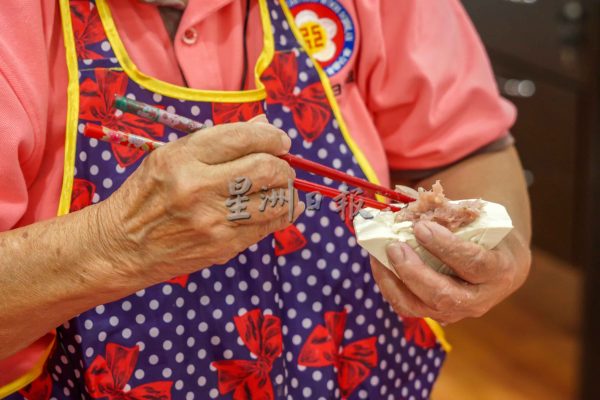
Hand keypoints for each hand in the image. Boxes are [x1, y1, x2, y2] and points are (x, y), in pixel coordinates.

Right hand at [92, 119, 303, 283]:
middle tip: (284, 166)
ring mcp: (212, 220)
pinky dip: (283, 214)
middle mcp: (198, 187)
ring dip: (287, 191)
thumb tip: (263, 124)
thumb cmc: (148, 195)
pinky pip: (268, 226)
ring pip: (274, 201)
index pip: (243, 138)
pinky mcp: (223, 246)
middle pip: (265, 168)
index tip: (281, 141)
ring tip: (283, 187)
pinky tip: (284, 207)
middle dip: (284, 165)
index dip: (272, 137)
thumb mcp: (171, 157)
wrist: (122, 246)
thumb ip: (219, 141)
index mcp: (183, 157)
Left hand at [371, 220, 530, 323]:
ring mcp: (458, 311)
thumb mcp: (481, 222)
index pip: (474, 264)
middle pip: (444, 295)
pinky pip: (408, 307)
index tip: (421, 227)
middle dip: (414, 271)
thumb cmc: (488, 235)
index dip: (445, 246)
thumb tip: (413, 211)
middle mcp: (481, 299)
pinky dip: (390, 286)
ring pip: (421, 307)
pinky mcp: (438, 314)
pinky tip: (380, 265)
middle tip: (394, 246)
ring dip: (395, 281)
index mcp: (500, 270)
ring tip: (381, 255)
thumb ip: (452, 217)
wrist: (501, 264)